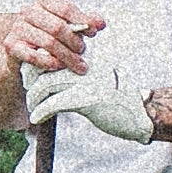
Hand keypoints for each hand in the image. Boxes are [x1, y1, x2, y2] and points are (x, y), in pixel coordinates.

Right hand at [1, 0, 113, 73]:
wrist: (23, 51)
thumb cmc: (49, 34)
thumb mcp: (67, 24)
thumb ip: (84, 22)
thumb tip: (101, 23)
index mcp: (43, 0)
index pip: (65, 7)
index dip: (82, 20)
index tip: (93, 33)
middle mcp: (28, 10)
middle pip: (57, 27)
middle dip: (74, 42)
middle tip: (83, 52)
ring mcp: (18, 27)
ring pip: (48, 42)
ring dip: (67, 56)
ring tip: (78, 64)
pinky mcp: (11, 45)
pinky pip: (33, 56)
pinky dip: (50, 62)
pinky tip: (60, 66)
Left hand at [20, 63, 153, 144]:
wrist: (142, 113)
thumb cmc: (118, 100)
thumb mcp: (97, 81)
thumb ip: (78, 77)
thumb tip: (52, 81)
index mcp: (86, 61)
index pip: (52, 54)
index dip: (37, 64)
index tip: (31, 77)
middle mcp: (84, 68)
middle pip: (44, 67)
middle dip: (31, 80)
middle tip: (29, 92)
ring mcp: (85, 83)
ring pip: (45, 85)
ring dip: (33, 98)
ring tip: (32, 107)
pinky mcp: (86, 101)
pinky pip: (53, 103)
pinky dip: (41, 111)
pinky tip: (36, 118)